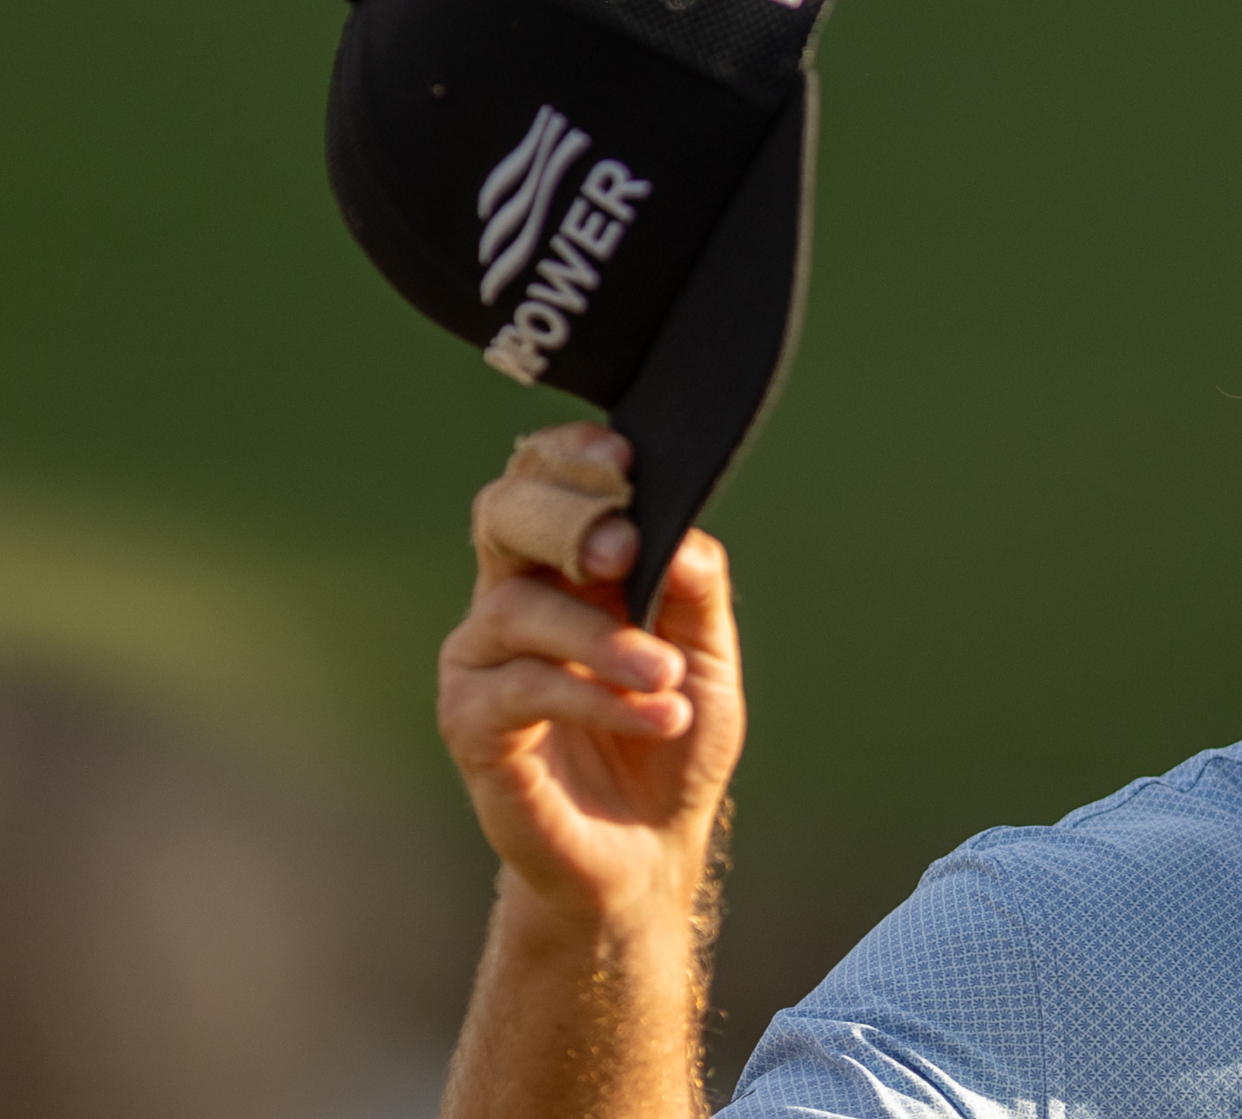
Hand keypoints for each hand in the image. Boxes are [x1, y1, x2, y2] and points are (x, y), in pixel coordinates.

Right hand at [439, 421, 745, 934]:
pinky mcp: (471, 725)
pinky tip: (653, 715)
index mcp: (565, 567)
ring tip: (667, 675)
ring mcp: (482, 661)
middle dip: (566, 520)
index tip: (623, 457)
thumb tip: (681, 531)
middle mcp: (511, 599)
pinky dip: (592, 697)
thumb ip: (695, 588)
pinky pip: (519, 689)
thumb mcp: (708, 655)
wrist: (647, 847)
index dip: (569, 459)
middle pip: (505, 516)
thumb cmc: (671, 737)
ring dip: (602, 638)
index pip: (543, 482)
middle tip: (625, 551)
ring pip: (519, 608)